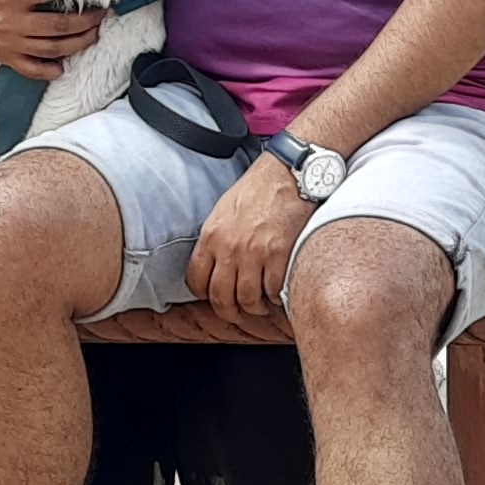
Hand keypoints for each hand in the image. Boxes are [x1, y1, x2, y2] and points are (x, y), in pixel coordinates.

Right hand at [0, 0, 102, 73]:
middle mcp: (13, 21)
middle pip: (59, 26)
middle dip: (86, 22)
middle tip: (100, 16)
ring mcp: (10, 42)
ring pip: (51, 49)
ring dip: (76, 44)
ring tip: (93, 36)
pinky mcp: (5, 56)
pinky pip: (29, 68)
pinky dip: (46, 71)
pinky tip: (61, 69)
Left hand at [186, 151, 308, 326]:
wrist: (288, 173)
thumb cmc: (258, 189)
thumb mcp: (223, 211)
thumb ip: (216, 241)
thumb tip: (214, 266)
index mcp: (211, 236)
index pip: (196, 281)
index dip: (204, 295)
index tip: (214, 296)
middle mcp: (229, 248)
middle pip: (221, 298)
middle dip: (229, 311)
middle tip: (238, 311)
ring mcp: (255, 254)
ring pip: (248, 300)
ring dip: (255, 308)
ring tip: (261, 303)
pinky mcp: (280, 256)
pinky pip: (273, 292)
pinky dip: (275, 297)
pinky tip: (277, 291)